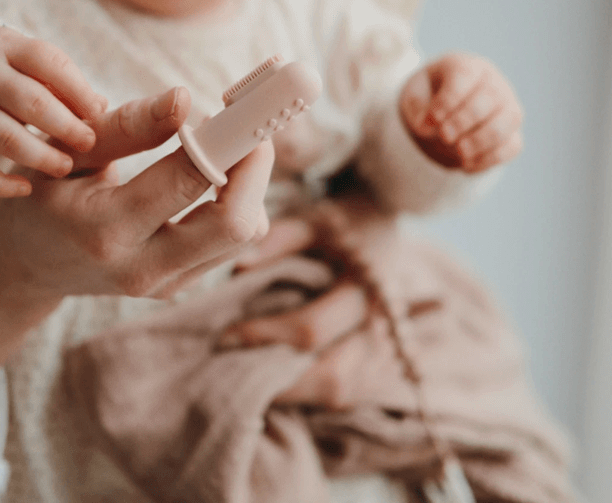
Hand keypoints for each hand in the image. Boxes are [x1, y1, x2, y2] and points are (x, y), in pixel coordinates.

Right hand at [0, 27, 104, 196]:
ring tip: (65, 167)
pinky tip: (27, 188)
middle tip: (88, 143)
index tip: (98, 113)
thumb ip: (64, 82)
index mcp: (6, 48)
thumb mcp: (30, 62)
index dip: (78, 90)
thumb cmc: (7, 69)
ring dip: (40, 156)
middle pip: (29, 102)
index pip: (48, 63)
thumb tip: (99, 107)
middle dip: (65, 127)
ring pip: (4, 137)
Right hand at [0, 86, 273, 301]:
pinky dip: (238, 200)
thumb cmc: (42, 194)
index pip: (191, 179)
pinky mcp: (179, 286)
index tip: (247, 105)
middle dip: (255, 164)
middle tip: (243, 123)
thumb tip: (185, 98)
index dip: (229, 137)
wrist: (22, 265)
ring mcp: (164, 285)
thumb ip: (126, 126)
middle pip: (237, 223)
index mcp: (105, 229)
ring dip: (250, 181)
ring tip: (222, 142)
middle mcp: (141, 268)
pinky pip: (232, 242)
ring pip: (246, 232)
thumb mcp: (68, 151)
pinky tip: (212, 171)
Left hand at [219, 197, 396, 408]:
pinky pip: (343, 391)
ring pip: (339, 392)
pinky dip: (308, 390)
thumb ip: (280, 238)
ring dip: (293, 391)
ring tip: (251, 375)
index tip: (226, 336)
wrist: (384, 226)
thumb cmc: (343, 223)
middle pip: (333, 376)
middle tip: (234, 368)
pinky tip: (277, 376)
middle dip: (279, 379)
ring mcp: (384, 349)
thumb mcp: (314, 219)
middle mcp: (381, 326)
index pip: (311, 328)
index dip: (264, 336)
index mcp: (367, 287)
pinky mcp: (377, 363)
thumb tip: (239, 267)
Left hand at [399, 51, 522, 171]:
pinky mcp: (512, 133)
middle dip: (466, 120)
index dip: (450, 99)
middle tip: (445, 136)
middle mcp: (492, 82)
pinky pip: (513, 145)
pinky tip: (467, 166)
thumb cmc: (428, 98)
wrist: (443, 113)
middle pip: (490, 96)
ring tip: (460, 152)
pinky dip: (491, 158)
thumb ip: (417, 108)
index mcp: (466, 66)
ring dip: (484, 139)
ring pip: (509, 119)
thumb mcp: (414, 97)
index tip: (434, 118)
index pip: (464, 75)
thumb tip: (426, 127)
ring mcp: (507, 106)